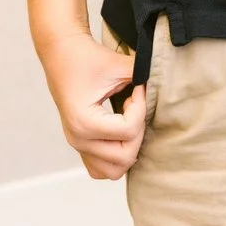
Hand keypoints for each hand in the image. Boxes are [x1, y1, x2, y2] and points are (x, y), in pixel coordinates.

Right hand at [38, 29, 146, 179]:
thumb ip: (143, 77)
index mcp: (83, 122)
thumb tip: (164, 84)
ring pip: (113, 170)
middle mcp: (78, 139)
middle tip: (133, 106)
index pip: (128, 131)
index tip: (137, 90)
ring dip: (129, 148)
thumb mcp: (118, 65)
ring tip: (127, 120)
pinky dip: (116, 157)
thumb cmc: (86, 58)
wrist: (62, 55)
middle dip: (138, 130)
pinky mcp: (80, 145)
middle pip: (124, 157)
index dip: (141, 109)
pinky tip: (120, 130)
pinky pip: (101, 168)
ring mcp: (77, 145)